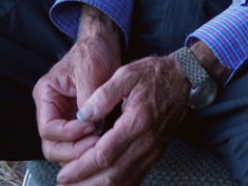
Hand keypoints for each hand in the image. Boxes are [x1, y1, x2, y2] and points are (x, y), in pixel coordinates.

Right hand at [33, 7, 122, 167]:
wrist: (104, 43)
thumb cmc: (93, 51)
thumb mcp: (89, 70)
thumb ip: (87, 98)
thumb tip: (92, 125)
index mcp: (46, 95)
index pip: (48, 128)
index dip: (68, 134)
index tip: (91, 126)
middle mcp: (50, 110)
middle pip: (52, 146)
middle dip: (73, 150)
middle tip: (96, 144)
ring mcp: (63, 117)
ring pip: (63, 149)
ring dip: (80, 152)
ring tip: (101, 144)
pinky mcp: (77, 122)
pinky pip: (77, 143)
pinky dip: (87, 147)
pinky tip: (102, 143)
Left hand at [55, 54, 190, 185]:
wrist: (184, 80)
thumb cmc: (154, 75)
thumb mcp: (127, 73)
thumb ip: (104, 93)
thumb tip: (83, 114)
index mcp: (137, 122)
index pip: (105, 154)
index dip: (82, 167)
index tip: (64, 173)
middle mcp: (146, 143)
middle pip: (113, 175)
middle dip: (85, 184)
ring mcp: (152, 152)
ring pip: (123, 181)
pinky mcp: (154, 155)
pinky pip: (135, 178)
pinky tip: (101, 185)